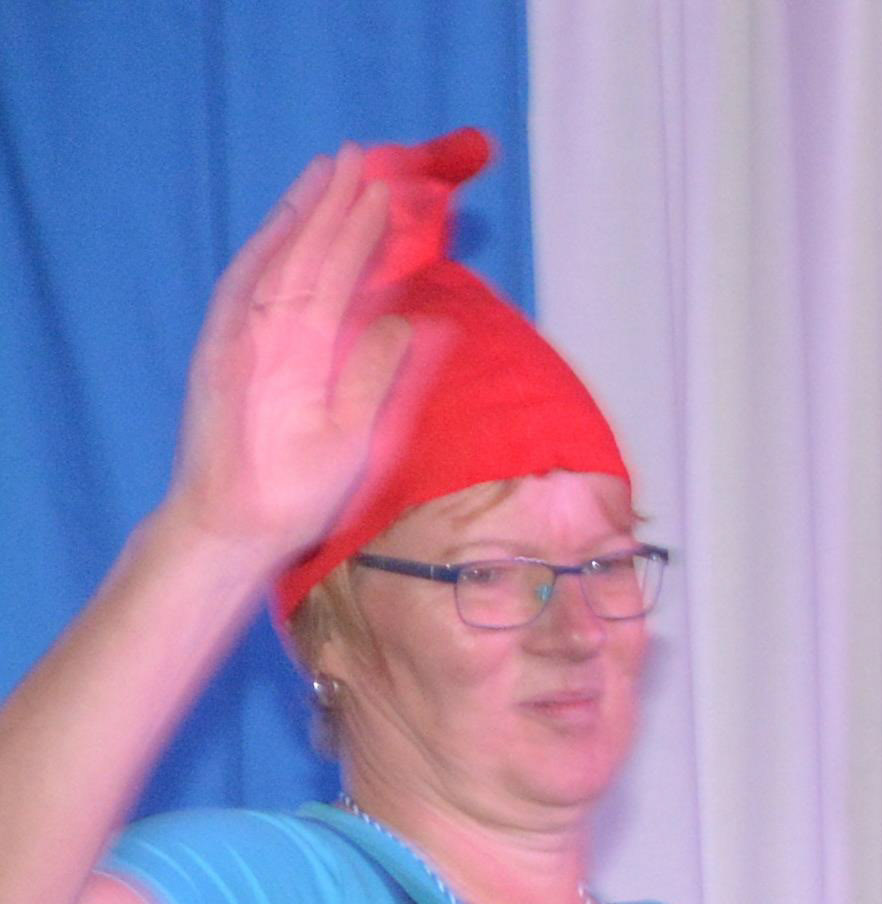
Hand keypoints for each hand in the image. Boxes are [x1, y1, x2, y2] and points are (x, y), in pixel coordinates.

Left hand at [166, 155, 439, 574]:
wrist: (221, 522)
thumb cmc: (293, 493)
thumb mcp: (350, 443)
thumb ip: (377, 376)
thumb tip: (414, 322)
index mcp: (294, 345)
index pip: (332, 268)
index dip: (358, 226)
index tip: (384, 185)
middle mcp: (258, 326)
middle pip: (300, 249)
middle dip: (329, 202)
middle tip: (356, 157)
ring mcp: (235, 332)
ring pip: (270, 257)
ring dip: (298, 215)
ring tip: (321, 177)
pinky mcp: (223, 346)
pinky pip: (248, 280)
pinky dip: (270, 247)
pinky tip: (282, 235)